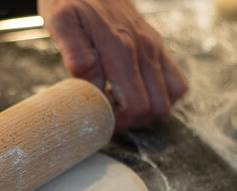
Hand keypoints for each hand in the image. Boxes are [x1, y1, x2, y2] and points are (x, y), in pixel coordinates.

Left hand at [38, 0, 187, 131]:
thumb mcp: (61, 22)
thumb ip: (76, 52)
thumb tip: (93, 84)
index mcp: (121, 48)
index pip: (136, 105)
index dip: (120, 122)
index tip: (101, 121)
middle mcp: (144, 49)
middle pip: (157, 107)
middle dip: (133, 121)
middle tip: (109, 118)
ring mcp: (154, 46)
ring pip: (170, 96)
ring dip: (148, 110)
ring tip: (122, 107)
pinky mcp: (156, 44)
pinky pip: (175, 79)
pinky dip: (160, 94)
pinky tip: (135, 92)